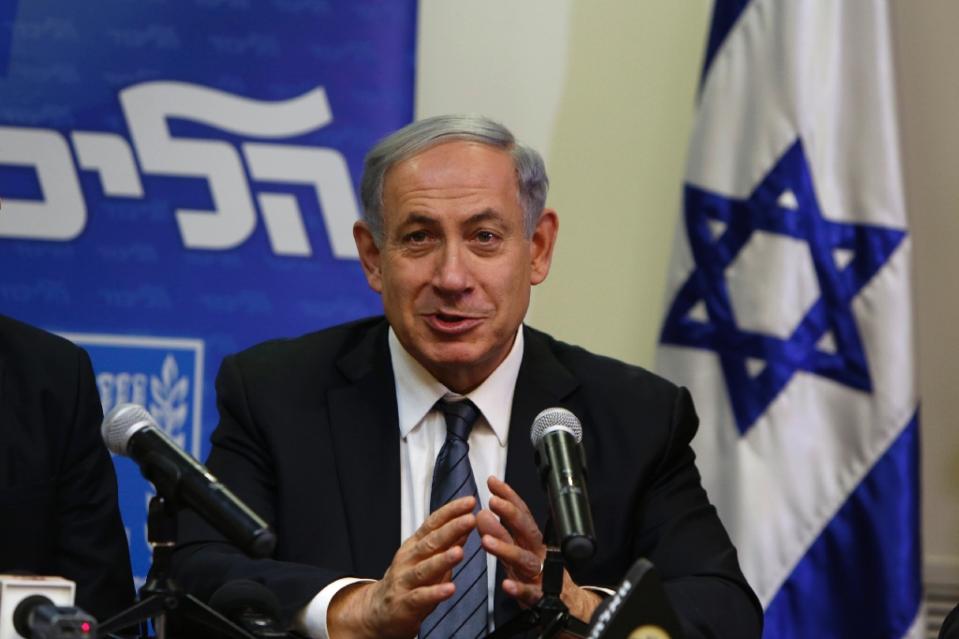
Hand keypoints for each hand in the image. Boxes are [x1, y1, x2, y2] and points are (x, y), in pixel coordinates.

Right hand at [328, 496, 476, 638]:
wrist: (379, 611)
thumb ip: (448, 543)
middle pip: (431, 542)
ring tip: (459, 552)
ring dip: (443, 559)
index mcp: (415, 545)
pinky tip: (450, 589)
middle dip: (451, 529)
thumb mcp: (428, 558)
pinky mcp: (404, 604)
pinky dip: (435, 592)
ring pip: (425, 568)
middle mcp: (408, 559)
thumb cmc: (409, 581)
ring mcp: (404, 581)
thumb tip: (468, 524)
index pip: (433, 523)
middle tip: (470, 519)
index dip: (451, 512)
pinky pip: (421, 597)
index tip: (470, 501)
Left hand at [477, 477, 601, 623]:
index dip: (508, 496)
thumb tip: (481, 513)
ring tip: (486, 541)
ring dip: (506, 548)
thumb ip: (500, 533)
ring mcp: (540, 575)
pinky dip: (518, 589)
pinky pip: (529, 593)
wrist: (568, 608)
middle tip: (492, 502)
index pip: (521, 513)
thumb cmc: (539, 576)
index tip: (492, 482)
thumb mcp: (518, 551)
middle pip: (525, 530)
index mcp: (531, 541)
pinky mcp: (540, 598)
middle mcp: (537, 553)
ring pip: (524, 559)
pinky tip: (506, 585)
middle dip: (509, 514)